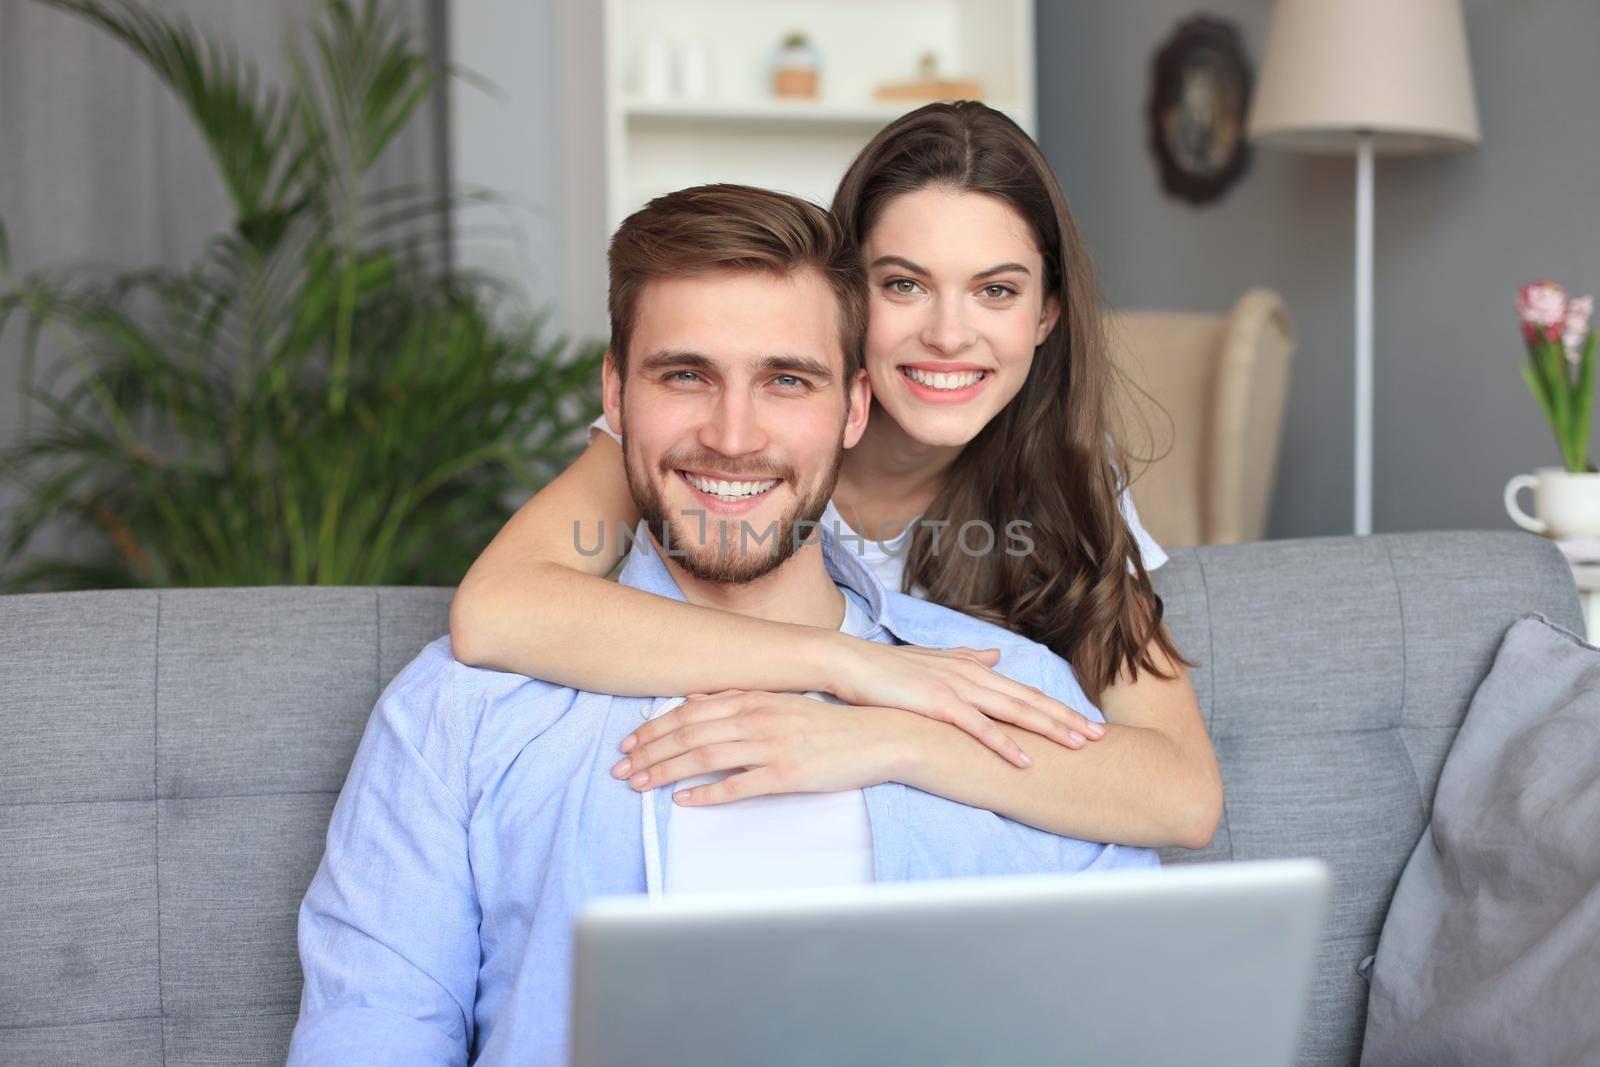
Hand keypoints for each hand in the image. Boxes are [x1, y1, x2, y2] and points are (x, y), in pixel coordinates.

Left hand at [611, 689, 902, 804]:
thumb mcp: (781, 701)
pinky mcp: (787, 774)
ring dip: (667, 771)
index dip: (654, 728)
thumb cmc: (828, 723)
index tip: (628, 742)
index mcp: (754, 699)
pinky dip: (708, 793)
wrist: (879, 737)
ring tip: (640, 785)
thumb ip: (739, 699)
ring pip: (706, 758)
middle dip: (649, 752)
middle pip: (689, 734)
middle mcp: (758, 718)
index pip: (690, 712)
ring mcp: (772, 746)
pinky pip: (739, 785)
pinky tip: (684, 801)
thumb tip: (696, 699)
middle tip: (620, 769)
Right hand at [828, 637, 1103, 766]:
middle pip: (1029, 701)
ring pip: (1014, 712)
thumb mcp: (934, 661)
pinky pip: (979, 728)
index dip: (1056, 708)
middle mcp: (973, 675)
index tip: (1084, 723)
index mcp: (973, 669)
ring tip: (1078, 746)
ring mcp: (958, 689)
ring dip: (1048, 730)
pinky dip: (1005, 745)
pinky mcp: (939, 705)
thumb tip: (993, 655)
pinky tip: (1026, 760)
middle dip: (1067, 719)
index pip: (1024, 692)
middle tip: (1100, 737)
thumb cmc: (888, 668)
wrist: (851, 663)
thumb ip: (966, 658)